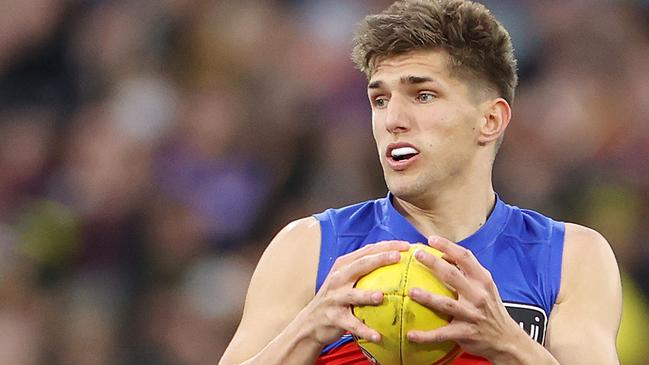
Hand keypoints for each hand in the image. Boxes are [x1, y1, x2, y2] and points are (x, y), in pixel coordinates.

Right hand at [303, 240, 409, 346]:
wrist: (311, 322)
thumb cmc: (337, 298)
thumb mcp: (345, 280)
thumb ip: (365, 271)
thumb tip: (398, 263)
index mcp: (343, 266)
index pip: (367, 251)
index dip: (386, 246)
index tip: (406, 245)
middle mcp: (338, 278)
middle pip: (360, 265)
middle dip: (380, 259)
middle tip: (398, 257)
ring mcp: (334, 298)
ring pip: (352, 295)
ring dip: (367, 295)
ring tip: (381, 297)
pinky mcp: (334, 317)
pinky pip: (352, 324)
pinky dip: (364, 330)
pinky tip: (378, 336)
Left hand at [406, 236, 521, 360]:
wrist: (506, 339)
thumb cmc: (490, 308)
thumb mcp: (485, 286)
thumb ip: (467, 272)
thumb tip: (442, 255)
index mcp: (482, 280)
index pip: (465, 257)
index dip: (447, 246)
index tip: (431, 239)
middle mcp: (478, 295)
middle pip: (452, 275)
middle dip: (433, 263)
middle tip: (417, 255)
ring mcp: (472, 314)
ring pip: (446, 304)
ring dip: (428, 298)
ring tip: (411, 291)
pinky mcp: (465, 333)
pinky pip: (442, 334)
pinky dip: (426, 336)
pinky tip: (410, 335)